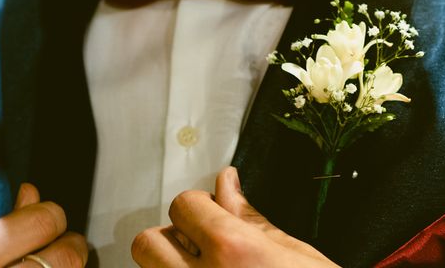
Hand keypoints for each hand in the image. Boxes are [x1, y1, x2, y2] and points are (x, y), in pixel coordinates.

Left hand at [132, 167, 339, 266]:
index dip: (199, 204)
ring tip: (201, 267)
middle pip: (150, 242)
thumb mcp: (295, 253)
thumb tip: (227, 185)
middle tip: (200, 242)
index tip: (210, 210)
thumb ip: (250, 218)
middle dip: (173, 235)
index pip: (184, 204)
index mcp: (232, 249)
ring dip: (168, 263)